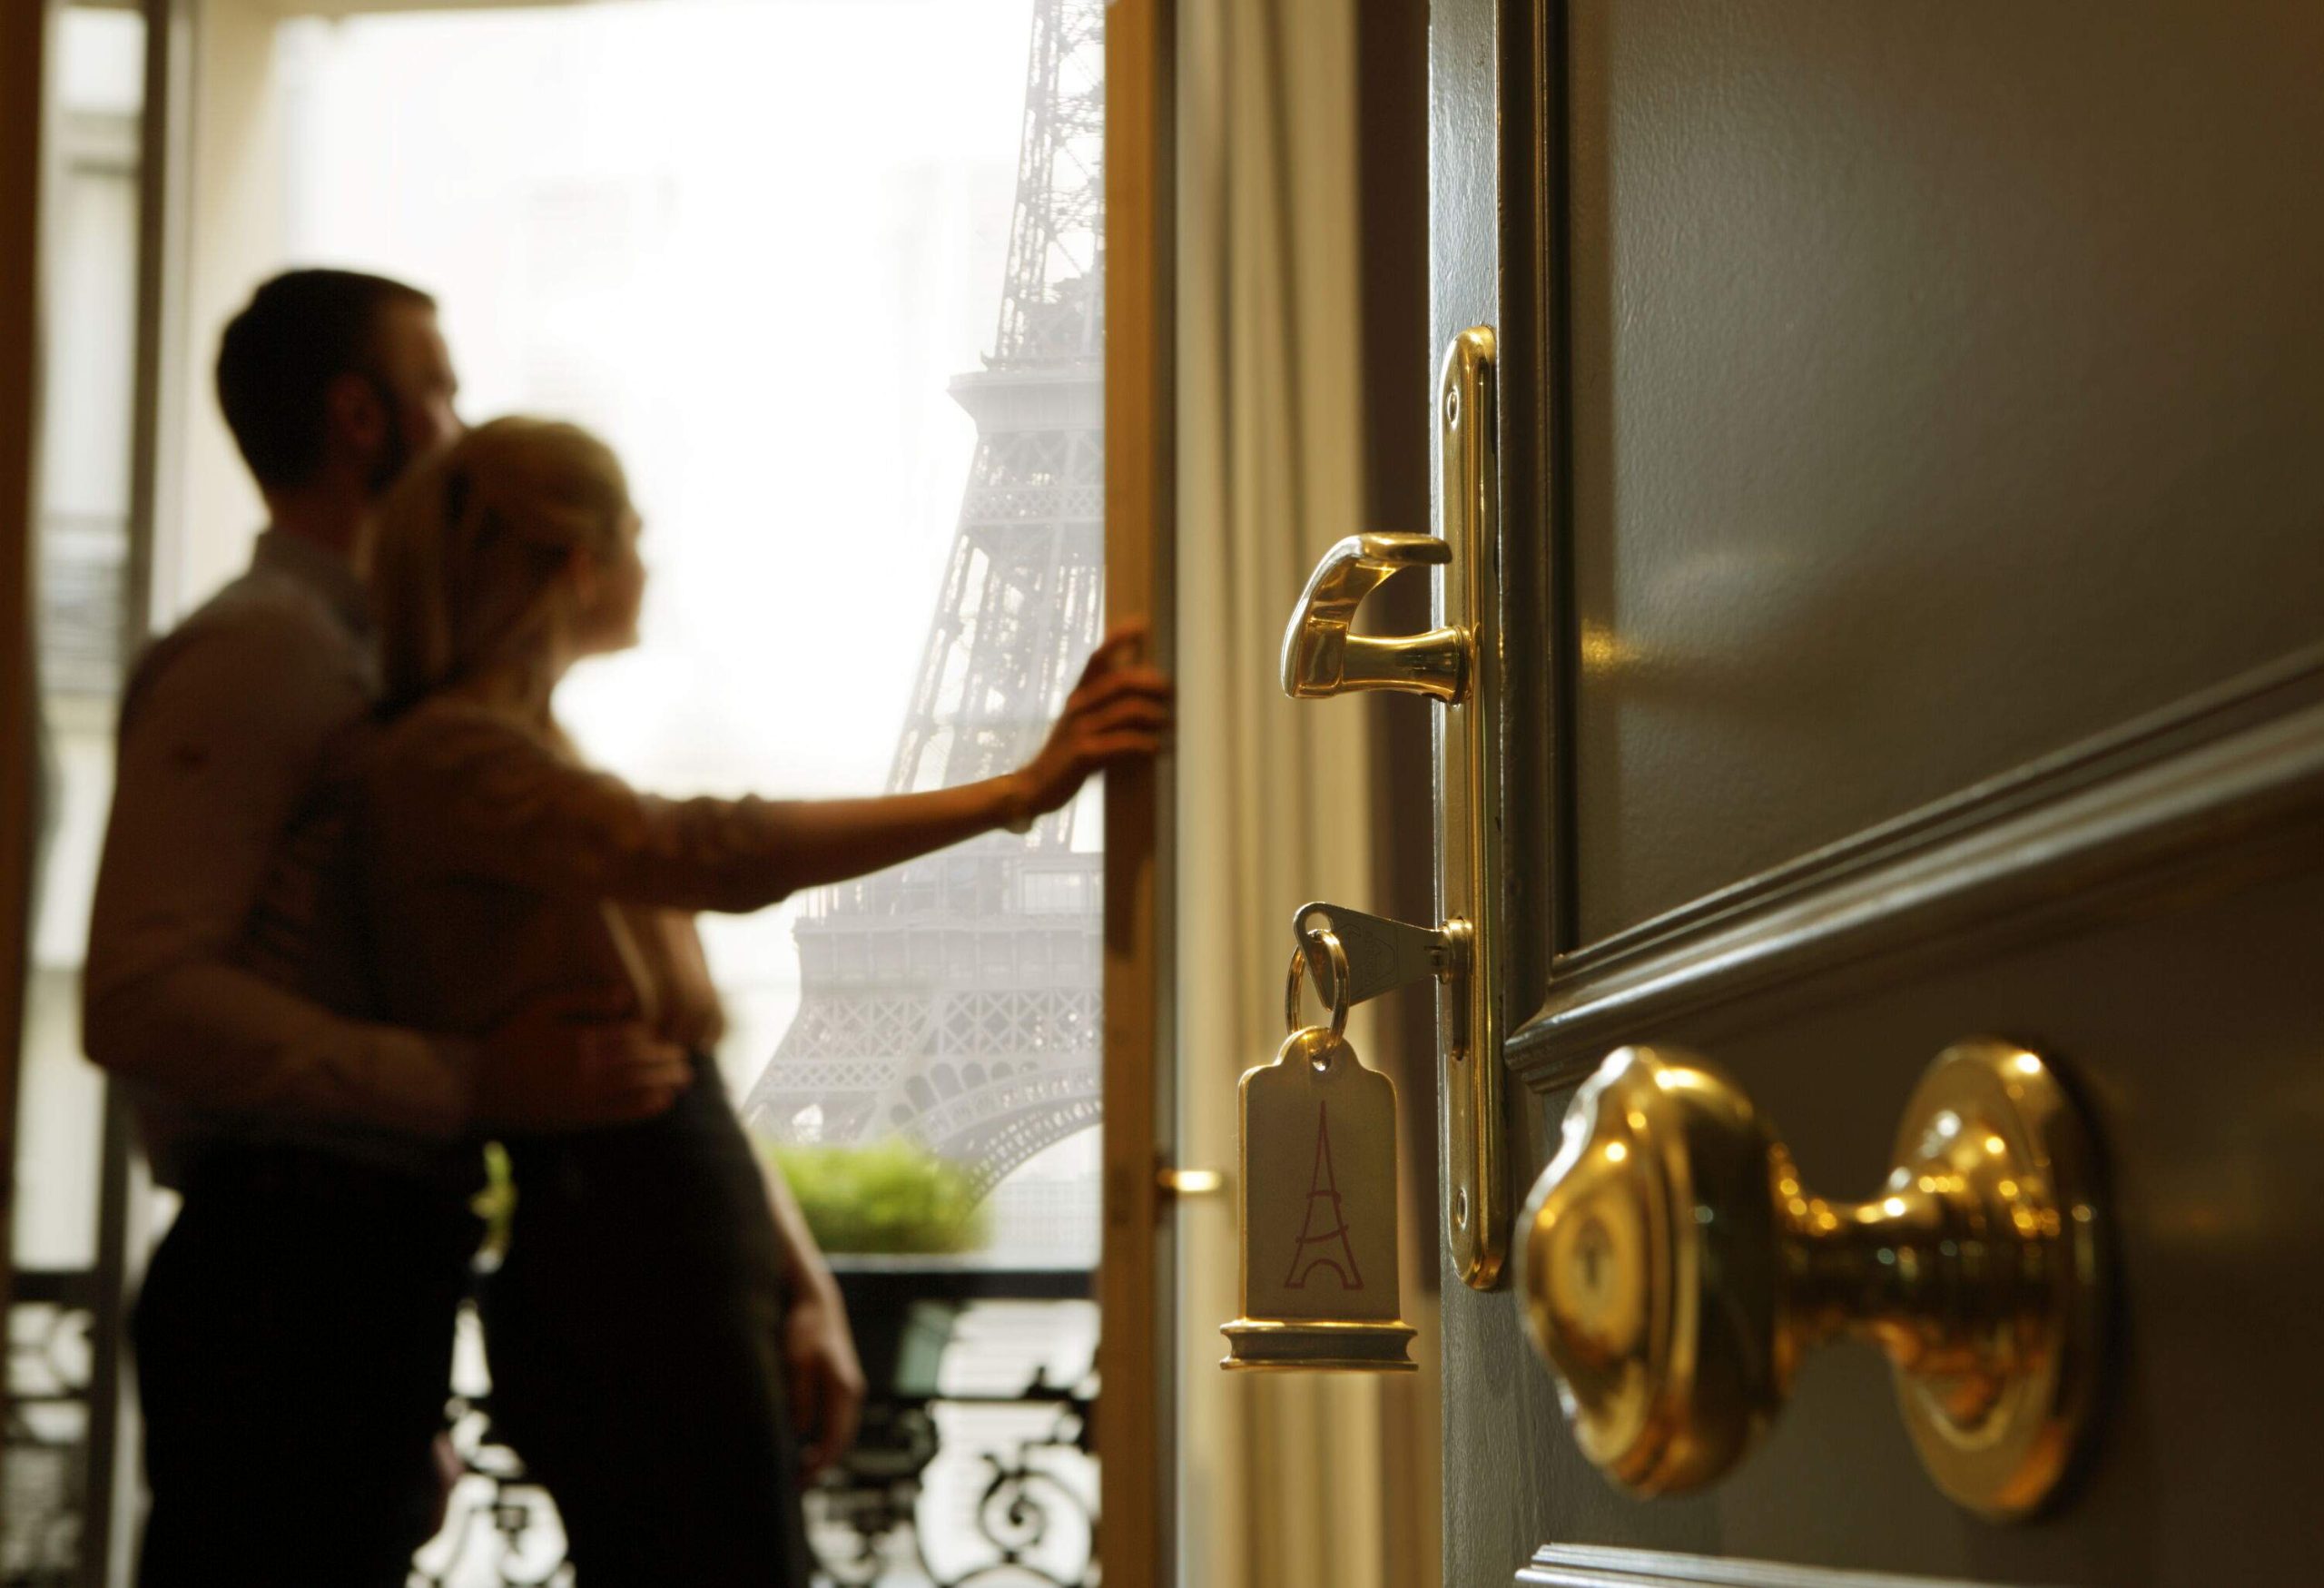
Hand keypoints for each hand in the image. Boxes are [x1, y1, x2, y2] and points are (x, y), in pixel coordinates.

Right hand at [473, 986, 691, 1131]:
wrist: (473, 1084)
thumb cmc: (507, 1039)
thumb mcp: (541, 1007)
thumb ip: (584, 997)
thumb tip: (626, 995)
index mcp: (581, 1039)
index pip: (631, 1036)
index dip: (653, 1036)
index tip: (666, 1035)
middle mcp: (588, 1069)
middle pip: (640, 1062)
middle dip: (667, 1059)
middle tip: (686, 1058)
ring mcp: (583, 1097)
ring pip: (636, 1087)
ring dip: (665, 1081)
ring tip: (686, 1078)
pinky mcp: (576, 1118)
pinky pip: (619, 1113)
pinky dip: (645, 1107)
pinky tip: (664, 1102)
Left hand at [784, 1274, 865, 1477]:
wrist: (817, 1302)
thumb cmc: (804, 1330)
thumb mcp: (797, 1363)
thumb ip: (800, 1398)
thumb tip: (799, 1433)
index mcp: (844, 1389)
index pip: (836, 1439)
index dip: (820, 1465)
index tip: (800, 1480)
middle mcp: (852, 1392)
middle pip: (843, 1440)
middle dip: (823, 1465)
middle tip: (798, 1484)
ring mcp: (850, 1388)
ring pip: (842, 1432)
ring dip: (826, 1452)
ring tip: (802, 1470)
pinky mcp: (843, 1384)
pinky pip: (839, 1421)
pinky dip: (827, 1438)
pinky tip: (810, 1445)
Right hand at [1012, 621, 1173, 818]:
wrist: (1034, 787)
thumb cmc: (1065, 756)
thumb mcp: (1079, 724)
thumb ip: (1103, 708)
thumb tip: (1141, 698)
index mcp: (1078, 696)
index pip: (1097, 658)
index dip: (1118, 639)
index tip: (1141, 625)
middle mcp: (1078, 706)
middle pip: (1120, 681)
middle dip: (1151, 683)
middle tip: (1171, 691)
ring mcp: (1080, 728)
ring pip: (1126, 711)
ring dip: (1155, 717)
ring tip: (1169, 725)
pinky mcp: (1084, 752)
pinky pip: (1122, 743)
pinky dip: (1144, 744)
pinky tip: (1155, 749)